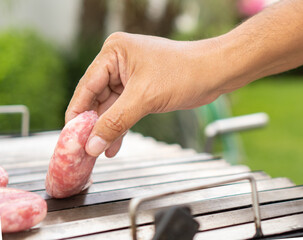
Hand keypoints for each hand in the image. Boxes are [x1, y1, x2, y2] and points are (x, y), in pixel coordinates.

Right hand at [65, 33, 223, 156]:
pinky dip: (120, 127)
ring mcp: (131, 76)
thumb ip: (116, 122)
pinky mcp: (142, 89)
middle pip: (97, 98)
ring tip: (98, 152)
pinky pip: (124, 111)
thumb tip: (92, 144)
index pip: (87, 86)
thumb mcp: (144, 98)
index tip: (70, 136)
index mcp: (114, 52)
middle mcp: (119, 62)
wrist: (214, 73)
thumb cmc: (184, 73)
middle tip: (84, 149)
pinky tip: (113, 145)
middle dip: (93, 125)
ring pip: (111, 107)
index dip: (77, 113)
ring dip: (106, 130)